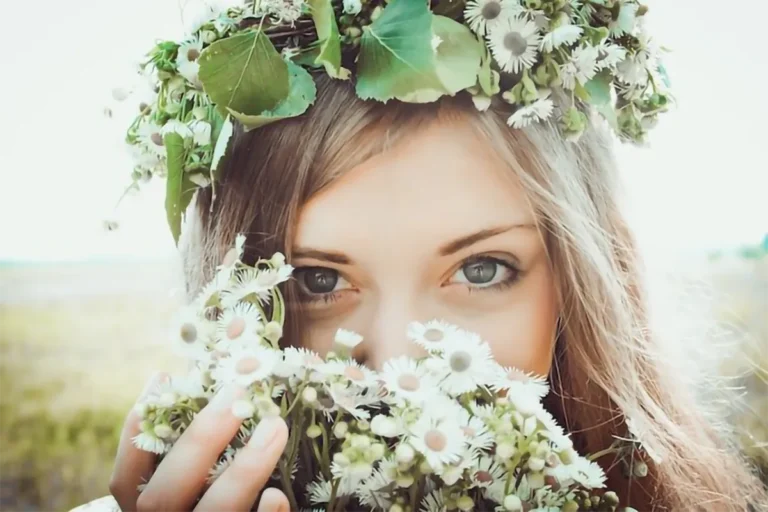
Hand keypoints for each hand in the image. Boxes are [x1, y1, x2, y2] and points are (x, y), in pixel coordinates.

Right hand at [109, 373, 289, 511]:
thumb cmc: (207, 494)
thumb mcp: (188, 477)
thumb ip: (192, 443)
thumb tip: (214, 379)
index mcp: (143, 510)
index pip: (126, 478)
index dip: (137, 429)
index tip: (164, 376)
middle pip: (167, 493)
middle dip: (203, 438)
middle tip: (238, 392)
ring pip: (217, 510)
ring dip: (246, 468)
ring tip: (275, 425)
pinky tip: (277, 493)